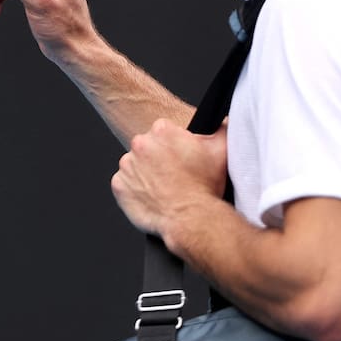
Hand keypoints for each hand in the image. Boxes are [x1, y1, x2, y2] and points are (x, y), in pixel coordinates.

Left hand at [112, 119, 227, 237]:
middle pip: (147, 146)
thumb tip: (222, 122)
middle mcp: (140, 144)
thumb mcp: (222, 150)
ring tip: (164, 187)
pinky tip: (151, 196)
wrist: (191, 218)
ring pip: (134, 164)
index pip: (164, 130)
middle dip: (158, 157)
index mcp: (162, 130)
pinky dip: (134, 189)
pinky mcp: (118, 185)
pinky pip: (124, 184)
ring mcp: (127, 165)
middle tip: (174, 173)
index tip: (181, 156)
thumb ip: (221, 128)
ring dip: (145, 173)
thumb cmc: (204, 187)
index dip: (174, 144)